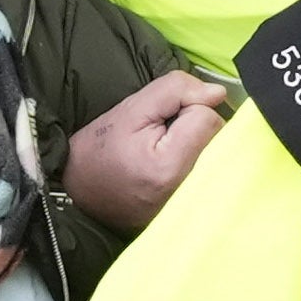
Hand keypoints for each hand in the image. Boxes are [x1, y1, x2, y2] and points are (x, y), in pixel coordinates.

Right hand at [64, 70, 229, 231]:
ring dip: (197, 144)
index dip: (186, 108)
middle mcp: (187, 191)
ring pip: (219, 152)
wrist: (80, 194)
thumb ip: (175, 91)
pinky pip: (214, 171)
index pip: (208, 117)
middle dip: (194, 127)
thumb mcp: (131, 110)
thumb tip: (217, 92)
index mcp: (169, 167)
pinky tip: (173, 167)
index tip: (160, 120)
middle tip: (160, 137)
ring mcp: (194, 204)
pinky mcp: (196, 209)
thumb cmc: (100, 151)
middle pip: (218, 137)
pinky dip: (197, 162)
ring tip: (164, 152)